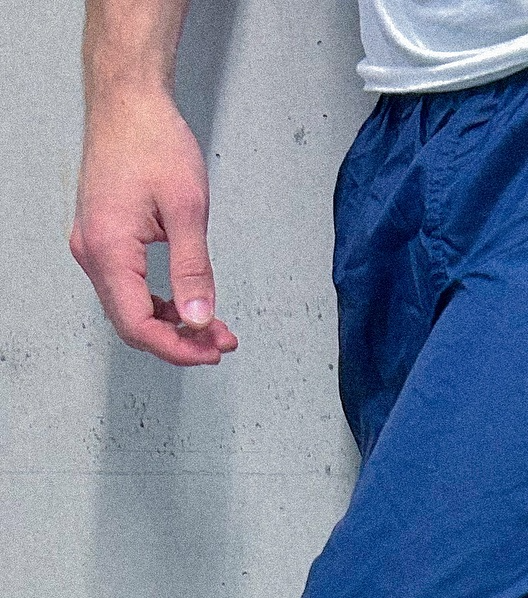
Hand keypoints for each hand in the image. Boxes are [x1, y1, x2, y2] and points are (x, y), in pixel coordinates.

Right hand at [70, 88, 237, 366]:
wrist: (128, 102)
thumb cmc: (152, 140)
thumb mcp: (187, 210)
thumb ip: (193, 270)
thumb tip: (200, 319)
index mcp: (108, 247)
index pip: (138, 324)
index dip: (178, 348)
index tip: (213, 350)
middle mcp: (92, 251)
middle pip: (132, 324)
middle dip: (179, 342)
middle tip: (221, 343)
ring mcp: (94, 246)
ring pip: (130, 309)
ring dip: (172, 325)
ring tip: (214, 328)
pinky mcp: (103, 239)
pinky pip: (128, 288)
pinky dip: (160, 304)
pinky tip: (188, 306)